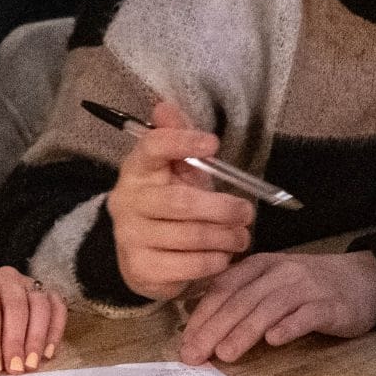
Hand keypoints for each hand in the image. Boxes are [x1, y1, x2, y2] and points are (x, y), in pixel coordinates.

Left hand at [0, 266, 66, 373]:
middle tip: (15, 369)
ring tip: (31, 365)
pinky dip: (56, 329)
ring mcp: (28, 282)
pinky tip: (48, 352)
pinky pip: (57, 306)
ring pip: (40, 305)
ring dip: (38, 337)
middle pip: (17, 306)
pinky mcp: (44, 291)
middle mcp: (6, 277)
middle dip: (16, 341)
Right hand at [108, 99, 255, 301]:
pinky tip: (223, 256)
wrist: (140, 256)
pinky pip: (189, 266)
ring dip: (226, 237)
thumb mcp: (175, 171)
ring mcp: (131, 237)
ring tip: (241, 237)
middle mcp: (127, 202)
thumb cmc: (168, 206)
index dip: (182, 142)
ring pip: (190, 236)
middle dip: (222, 208)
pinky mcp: (141, 269)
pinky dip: (214, 261)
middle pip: (180, 202)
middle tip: (247, 212)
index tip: (213, 143)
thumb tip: (165, 106)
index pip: (152, 148)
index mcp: (137, 170)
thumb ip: (176, 138)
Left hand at [177, 250, 375, 364]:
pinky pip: (307, 315)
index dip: (202, 315)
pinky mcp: (331, 305)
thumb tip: (202, 329)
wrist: (364, 280)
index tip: (185, 341)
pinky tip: (274, 341)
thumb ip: (242, 299)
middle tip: (195, 355)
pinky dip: (289, 327)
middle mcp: (280, 272)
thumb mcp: (271, 284)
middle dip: (214, 329)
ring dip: (244, 331)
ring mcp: (307, 287)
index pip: (223, 288)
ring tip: (225, 354)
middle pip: (241, 300)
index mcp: (260, 266)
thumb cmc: (308, 287)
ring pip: (269, 308)